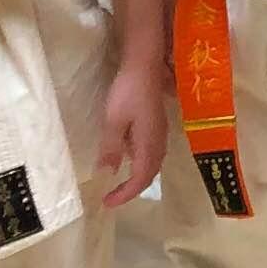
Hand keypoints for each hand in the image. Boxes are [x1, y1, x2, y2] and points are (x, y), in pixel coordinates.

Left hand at [94, 57, 166, 207]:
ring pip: (152, 163)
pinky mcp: (156, 124)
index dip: (125, 194)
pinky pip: (150, 152)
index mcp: (149, 144)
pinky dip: (139, 162)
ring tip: (118, 182)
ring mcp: (160, 132)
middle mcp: (158, 142)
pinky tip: (126, 155)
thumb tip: (106, 174)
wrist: (144, 64)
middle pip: (149, 174)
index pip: (140, 179)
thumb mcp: (114, 121)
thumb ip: (111, 148)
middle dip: (132, 188)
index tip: (106, 202)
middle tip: (111, 196)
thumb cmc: (128, 91)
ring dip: (137, 176)